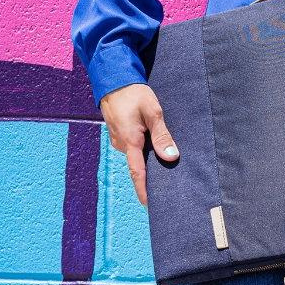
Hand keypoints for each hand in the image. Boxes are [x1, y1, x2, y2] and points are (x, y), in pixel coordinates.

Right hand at [99, 83, 179, 205]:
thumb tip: (170, 157)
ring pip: (136, 155)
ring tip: (166, 163)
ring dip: (148, 159)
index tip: (150, 205)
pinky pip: (133, 147)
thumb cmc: (134, 94)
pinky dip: (143, 150)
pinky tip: (154, 147)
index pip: (138, 172)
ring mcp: (118, 139)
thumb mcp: (153, 112)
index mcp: (130, 141)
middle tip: (167, 185)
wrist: (114, 79)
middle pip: (138, 165)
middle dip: (151, 175)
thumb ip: (162, 135)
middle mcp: (121, 144)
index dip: (144, 190)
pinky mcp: (119, 134)